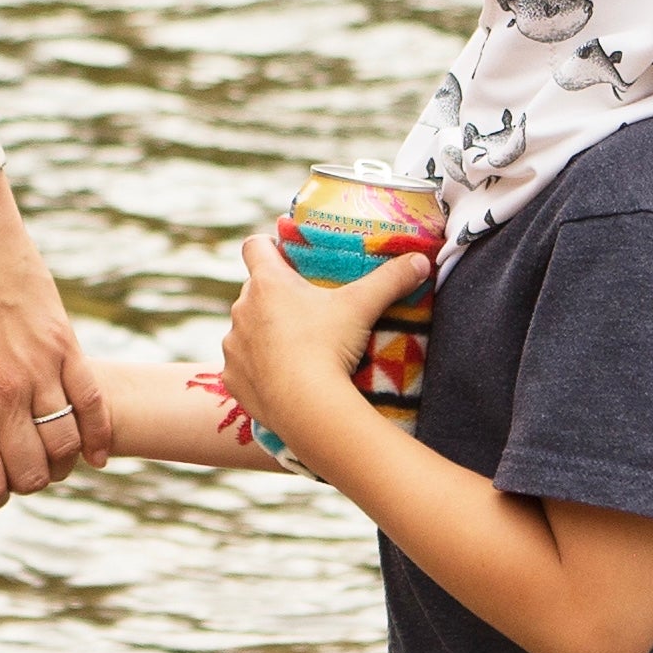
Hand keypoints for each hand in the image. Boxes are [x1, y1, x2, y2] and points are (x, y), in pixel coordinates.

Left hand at [0, 181, 107, 508]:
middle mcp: (6, 390)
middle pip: (34, 469)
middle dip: (28, 480)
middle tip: (26, 472)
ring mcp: (41, 366)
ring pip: (67, 441)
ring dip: (62, 459)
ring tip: (55, 458)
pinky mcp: (65, 342)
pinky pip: (92, 402)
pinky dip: (98, 435)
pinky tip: (97, 454)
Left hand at [221, 233, 430, 452]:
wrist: (306, 407)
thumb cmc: (328, 346)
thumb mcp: (363, 306)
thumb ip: (391, 279)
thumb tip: (421, 261)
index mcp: (266, 282)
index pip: (255, 245)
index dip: (269, 246)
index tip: (288, 256)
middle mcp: (241, 309)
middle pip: (254, 290)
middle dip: (275, 296)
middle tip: (307, 310)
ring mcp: (232, 345)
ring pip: (246, 330)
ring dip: (264, 334)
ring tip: (296, 350)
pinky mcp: (231, 378)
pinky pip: (241, 367)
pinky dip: (257, 370)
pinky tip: (280, 379)